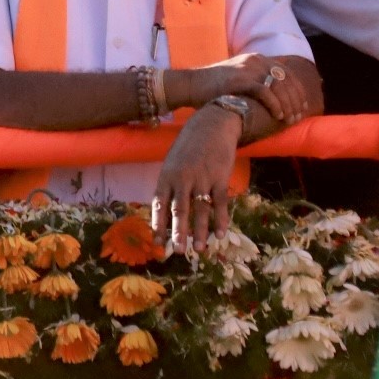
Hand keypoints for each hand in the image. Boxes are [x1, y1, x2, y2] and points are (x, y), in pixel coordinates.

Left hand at [151, 106, 241, 251]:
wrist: (211, 126)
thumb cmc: (187, 148)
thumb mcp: (171, 164)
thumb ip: (169, 187)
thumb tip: (165, 214)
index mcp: (166, 177)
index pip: (159, 205)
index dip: (158, 225)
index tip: (157, 244)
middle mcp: (182, 179)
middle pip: (179, 210)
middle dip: (178, 233)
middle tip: (178, 252)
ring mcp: (202, 178)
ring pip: (200, 209)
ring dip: (200, 231)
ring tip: (200, 249)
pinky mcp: (220, 177)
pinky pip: (220, 202)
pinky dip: (221, 219)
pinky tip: (221, 234)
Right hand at [181, 53, 308, 122]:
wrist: (190, 85)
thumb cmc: (213, 87)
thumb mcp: (238, 77)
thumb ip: (256, 80)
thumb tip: (275, 95)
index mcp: (257, 59)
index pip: (287, 73)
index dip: (298, 91)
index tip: (302, 106)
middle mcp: (255, 60)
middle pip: (286, 80)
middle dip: (296, 100)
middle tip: (298, 117)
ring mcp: (247, 69)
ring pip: (279, 86)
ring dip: (288, 104)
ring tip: (289, 119)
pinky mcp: (239, 79)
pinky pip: (265, 92)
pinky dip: (275, 104)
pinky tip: (278, 115)